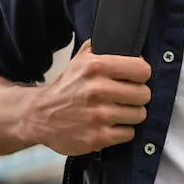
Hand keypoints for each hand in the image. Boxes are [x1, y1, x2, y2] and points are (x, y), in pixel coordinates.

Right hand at [28, 40, 151, 156]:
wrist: (39, 115)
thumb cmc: (65, 88)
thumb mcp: (79, 59)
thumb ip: (102, 48)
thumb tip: (129, 45)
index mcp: (95, 67)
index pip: (142, 69)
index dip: (141, 75)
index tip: (135, 78)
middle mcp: (97, 90)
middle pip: (144, 94)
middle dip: (137, 96)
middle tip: (126, 97)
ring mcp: (98, 116)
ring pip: (139, 114)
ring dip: (130, 114)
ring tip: (117, 111)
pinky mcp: (97, 137)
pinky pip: (128, 133)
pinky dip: (122, 131)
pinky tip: (110, 125)